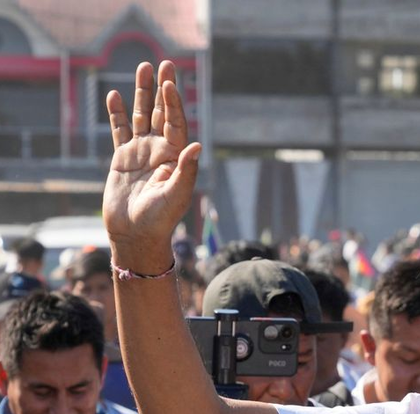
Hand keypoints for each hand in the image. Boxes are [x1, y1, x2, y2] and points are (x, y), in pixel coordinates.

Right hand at [104, 61, 200, 271]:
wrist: (136, 235)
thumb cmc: (160, 220)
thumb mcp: (177, 195)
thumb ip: (186, 170)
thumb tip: (198, 145)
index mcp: (176, 159)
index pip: (176, 124)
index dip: (173, 104)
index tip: (170, 84)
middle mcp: (160, 152)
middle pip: (161, 114)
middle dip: (162, 90)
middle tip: (165, 64)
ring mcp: (141, 154)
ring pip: (140, 116)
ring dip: (140, 93)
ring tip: (142, 67)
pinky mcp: (123, 159)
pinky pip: (120, 131)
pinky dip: (117, 114)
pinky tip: (115, 96)